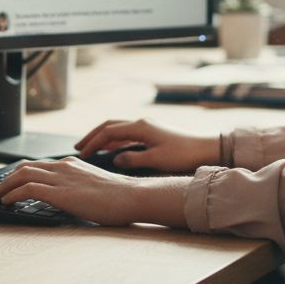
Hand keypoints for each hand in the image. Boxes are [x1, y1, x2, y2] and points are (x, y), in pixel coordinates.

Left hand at [0, 157, 189, 226]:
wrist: (132, 196)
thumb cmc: (119, 196)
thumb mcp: (93, 185)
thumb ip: (77, 186)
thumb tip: (67, 197)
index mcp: (71, 164)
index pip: (37, 164)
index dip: (19, 173)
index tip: (10, 182)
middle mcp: (63, 166)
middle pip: (25, 167)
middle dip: (7, 178)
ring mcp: (61, 178)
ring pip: (22, 175)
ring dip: (4, 186)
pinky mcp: (61, 192)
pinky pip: (28, 189)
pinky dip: (12, 194)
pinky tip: (7, 202)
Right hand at [74, 118, 218, 172]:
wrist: (206, 148)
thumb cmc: (183, 155)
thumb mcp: (156, 160)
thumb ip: (132, 158)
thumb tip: (114, 158)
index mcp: (140, 127)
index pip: (108, 132)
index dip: (93, 142)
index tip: (81, 153)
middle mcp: (142, 123)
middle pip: (110, 126)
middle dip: (93, 135)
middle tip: (78, 147)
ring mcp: (148, 127)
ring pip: (119, 129)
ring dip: (104, 137)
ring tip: (91, 148)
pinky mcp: (153, 133)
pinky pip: (128, 134)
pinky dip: (115, 140)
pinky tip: (112, 150)